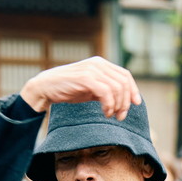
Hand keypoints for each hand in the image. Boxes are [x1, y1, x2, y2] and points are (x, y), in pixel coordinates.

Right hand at [20, 56, 141, 120]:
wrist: (45, 87)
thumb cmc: (68, 89)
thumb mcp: (91, 88)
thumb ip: (106, 90)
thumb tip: (125, 100)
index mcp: (101, 64)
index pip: (125, 75)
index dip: (133, 90)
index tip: (136, 104)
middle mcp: (98, 64)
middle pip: (123, 82)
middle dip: (126, 102)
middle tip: (120, 116)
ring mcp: (91, 69)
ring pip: (117, 88)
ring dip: (118, 105)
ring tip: (111, 115)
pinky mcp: (85, 78)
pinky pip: (106, 92)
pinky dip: (109, 105)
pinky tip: (105, 113)